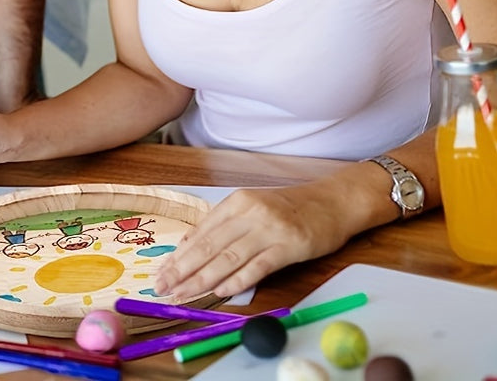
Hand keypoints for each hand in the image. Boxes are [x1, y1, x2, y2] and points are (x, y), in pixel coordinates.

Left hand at [155, 185, 354, 299]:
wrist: (334, 202)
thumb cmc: (291, 208)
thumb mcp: (253, 206)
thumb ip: (224, 224)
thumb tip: (188, 244)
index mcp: (237, 202)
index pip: (201, 232)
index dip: (179, 254)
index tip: (162, 271)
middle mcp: (250, 213)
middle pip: (209, 246)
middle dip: (182, 269)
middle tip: (162, 286)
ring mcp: (270, 230)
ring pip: (228, 258)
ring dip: (201, 279)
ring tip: (182, 293)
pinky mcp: (289, 246)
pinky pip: (257, 267)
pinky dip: (236, 281)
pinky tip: (219, 291)